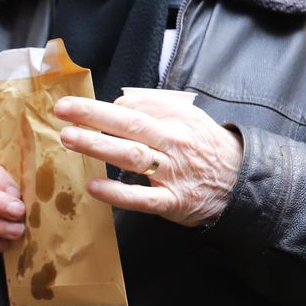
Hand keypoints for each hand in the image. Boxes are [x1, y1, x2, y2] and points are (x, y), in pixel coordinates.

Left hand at [56, 94, 241, 227]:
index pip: (135, 108)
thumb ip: (157, 109)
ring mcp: (173, 173)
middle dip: (92, 115)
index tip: (81, 109)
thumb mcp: (189, 119)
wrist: (243, 184)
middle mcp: (174, 143)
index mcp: (177, 119)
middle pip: (130, 125)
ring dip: (98, 146)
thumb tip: (119, 103)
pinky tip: (94, 186)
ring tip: (69, 138)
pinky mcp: (172, 201)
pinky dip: (117, 193)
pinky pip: (142, 198)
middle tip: (62, 110)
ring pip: (132, 156)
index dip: (106, 108)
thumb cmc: (206, 148)